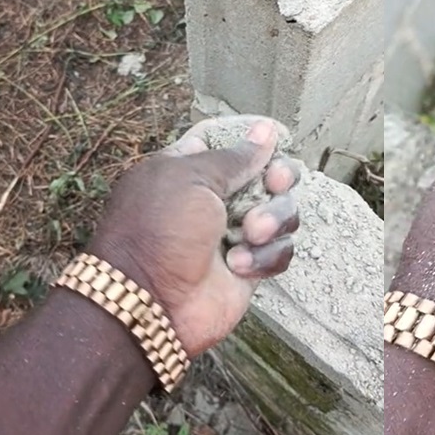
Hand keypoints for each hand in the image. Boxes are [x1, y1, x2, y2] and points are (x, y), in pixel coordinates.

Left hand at [87, 116, 301, 356]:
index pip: (234, 146)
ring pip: (283, 212)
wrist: (151, 303)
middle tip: (274, 184)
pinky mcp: (250, 266)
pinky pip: (280, 250)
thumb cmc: (159, 231)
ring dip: (272, 220)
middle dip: (278, 178)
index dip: (257, 144)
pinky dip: (265, 256)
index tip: (273, 142)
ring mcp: (235, 233)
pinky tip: (239, 265)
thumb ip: (235, 156)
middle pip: (270, 175)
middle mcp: (215, 200)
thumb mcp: (190, 178)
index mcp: (191, 171)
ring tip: (250, 234)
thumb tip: (267, 130)